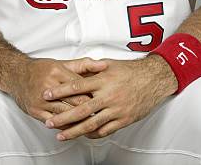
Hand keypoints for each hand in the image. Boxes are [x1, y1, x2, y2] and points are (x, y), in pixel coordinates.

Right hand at [9, 56, 107, 127]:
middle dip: (88, 108)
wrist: (17, 75)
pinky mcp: (35, 111)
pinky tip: (74, 127)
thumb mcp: (62, 63)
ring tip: (91, 122)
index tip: (103, 98)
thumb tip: (103, 65)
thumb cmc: (41, 69)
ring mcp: (41, 100)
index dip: (93, 93)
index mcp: (57, 72)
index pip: (80, 86)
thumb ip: (84, 64)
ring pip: (65, 114)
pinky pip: (54, 122)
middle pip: (73, 101)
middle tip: (101, 113)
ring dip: (78, 119)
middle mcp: (48, 86)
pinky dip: (65, 126)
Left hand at [43, 55, 177, 139]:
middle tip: (49, 122)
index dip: (60, 91)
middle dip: (62, 117)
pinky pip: (105, 131)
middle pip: (80, 109)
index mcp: (102, 80)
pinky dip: (92, 135)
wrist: (153, 79)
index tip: (47, 95)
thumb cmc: (131, 70)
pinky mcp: (123, 120)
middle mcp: (107, 96)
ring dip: (73, 131)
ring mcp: (115, 110)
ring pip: (91, 124)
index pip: (76, 86)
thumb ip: (93, 69)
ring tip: (61, 135)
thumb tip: (76, 72)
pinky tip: (83, 136)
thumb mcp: (110, 64)